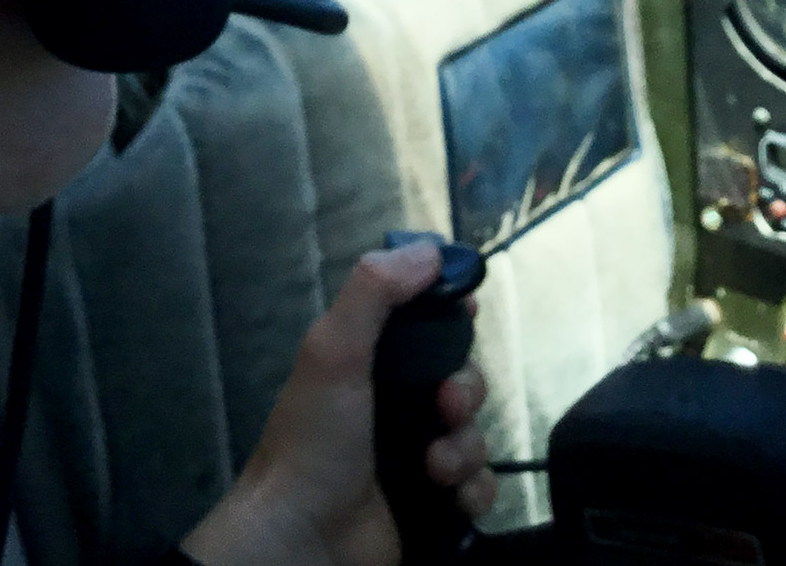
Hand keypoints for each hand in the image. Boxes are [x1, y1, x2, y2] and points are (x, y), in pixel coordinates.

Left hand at [183, 240, 495, 565]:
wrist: (305, 542)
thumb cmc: (313, 442)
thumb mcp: (332, 352)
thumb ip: (374, 292)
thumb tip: (430, 249)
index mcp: (368, 363)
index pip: (425, 324)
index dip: (451, 315)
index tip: (466, 312)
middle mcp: (394, 405)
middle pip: (462, 378)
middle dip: (464, 389)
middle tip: (444, 406)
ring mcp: (416, 456)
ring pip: (475, 433)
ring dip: (466, 446)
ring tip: (435, 467)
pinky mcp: (435, 505)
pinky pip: (480, 485)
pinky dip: (474, 489)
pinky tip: (451, 497)